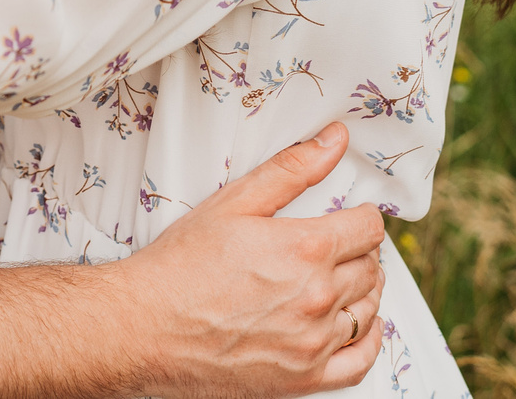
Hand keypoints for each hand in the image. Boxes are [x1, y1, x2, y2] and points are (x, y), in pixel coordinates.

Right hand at [122, 122, 391, 398]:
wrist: (145, 328)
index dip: (363, 217)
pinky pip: (360, 361)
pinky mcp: (304, 377)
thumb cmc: (180, 265)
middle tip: (339, 245)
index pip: (367, 229)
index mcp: (306, 249)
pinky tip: (358, 326)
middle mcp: (318, 297)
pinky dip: (369, 341)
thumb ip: (290, 169)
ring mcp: (314, 342)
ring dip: (365, 290)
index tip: (352, 216)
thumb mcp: (232, 203)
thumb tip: (334, 140)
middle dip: (360, 251)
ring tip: (344, 279)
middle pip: (370, 268)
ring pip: (368, 310)